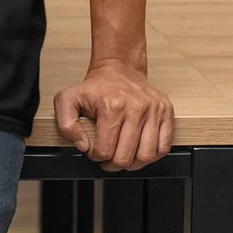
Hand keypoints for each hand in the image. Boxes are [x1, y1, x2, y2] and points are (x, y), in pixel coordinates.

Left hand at [53, 62, 173, 171]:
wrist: (118, 68)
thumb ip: (66, 124)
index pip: (105, 151)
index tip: (94, 150)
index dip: (96, 156)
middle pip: (126, 157)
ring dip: (133, 163)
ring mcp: (153, 109)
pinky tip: (139, 150)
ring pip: (146, 156)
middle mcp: (136, 107)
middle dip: (113, 164)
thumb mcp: (68, 99)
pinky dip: (151, 156)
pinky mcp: (166, 111)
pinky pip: (164, 147)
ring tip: (123, 156)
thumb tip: (83, 146)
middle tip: (108, 158)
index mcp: (112, 106)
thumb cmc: (95, 87)